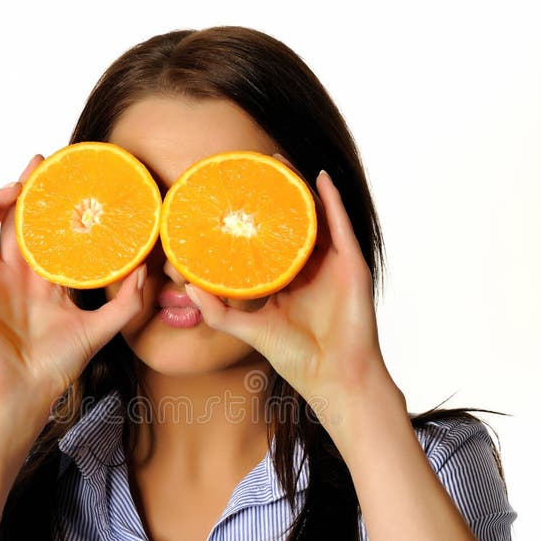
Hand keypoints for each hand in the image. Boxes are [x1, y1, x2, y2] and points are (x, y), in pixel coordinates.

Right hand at [0, 155, 145, 416]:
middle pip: (19, 222)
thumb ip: (126, 303)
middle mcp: (16, 277)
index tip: (72, 182)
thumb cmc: (57, 366)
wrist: (23, 391)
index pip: (49, 235)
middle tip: (44, 162)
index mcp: (44, 284)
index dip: (56, 209)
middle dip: (29, 190)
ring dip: (1, 199)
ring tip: (21, 179)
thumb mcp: (100, 329)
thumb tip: (146, 270)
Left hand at [183, 165, 397, 428]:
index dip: (255, 220)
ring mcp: (334, 265)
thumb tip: (188, 289)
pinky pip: (341, 225)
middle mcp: (312, 268)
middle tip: (253, 167)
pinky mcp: (353, 266)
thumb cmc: (298, 359)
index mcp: (290, 281)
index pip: (270, 242)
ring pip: (317, 217)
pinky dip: (332, 200)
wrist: (333, 378)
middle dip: (275, 195)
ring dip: (300, 188)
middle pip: (292, 223)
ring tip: (278, 162)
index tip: (233, 197)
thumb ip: (219, 313)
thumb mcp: (250, 330)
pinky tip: (318, 177)